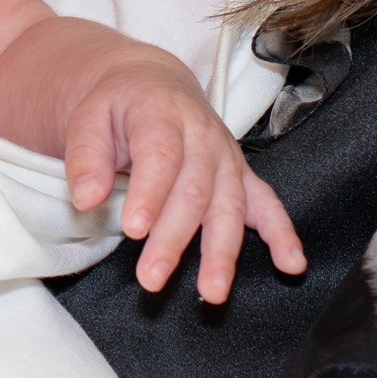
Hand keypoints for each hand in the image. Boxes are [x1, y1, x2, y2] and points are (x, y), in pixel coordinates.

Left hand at [62, 41, 304, 304]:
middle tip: (151, 277)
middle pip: (194, 191)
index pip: (161, 156)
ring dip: (222, 252)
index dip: (150, 193)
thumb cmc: (116, 108)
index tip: (133, 229)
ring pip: (229, 207)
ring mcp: (226, 158)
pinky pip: (268, 205)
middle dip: (175, 238)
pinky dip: (282, 235)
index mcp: (162, 115)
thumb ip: (85, 156)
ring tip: (212, 292)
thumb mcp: (88, 117)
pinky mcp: (240, 176)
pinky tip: (291, 265)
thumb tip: (85, 198)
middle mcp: (202, 136)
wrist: (150, 84)